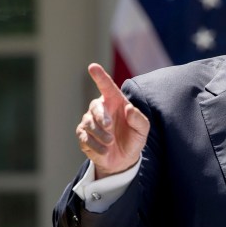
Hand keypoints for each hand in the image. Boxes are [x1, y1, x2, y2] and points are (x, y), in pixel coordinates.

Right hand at [76, 63, 149, 177]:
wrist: (124, 159)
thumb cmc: (133, 138)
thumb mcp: (142, 130)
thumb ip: (139, 119)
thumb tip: (129, 109)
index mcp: (115, 102)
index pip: (106, 86)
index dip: (99, 76)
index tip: (92, 67)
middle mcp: (101, 109)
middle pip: (95, 106)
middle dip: (101, 116)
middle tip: (109, 126)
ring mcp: (90, 121)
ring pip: (88, 123)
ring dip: (100, 134)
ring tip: (111, 142)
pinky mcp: (83, 135)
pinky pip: (84, 137)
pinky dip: (95, 145)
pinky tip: (104, 150)